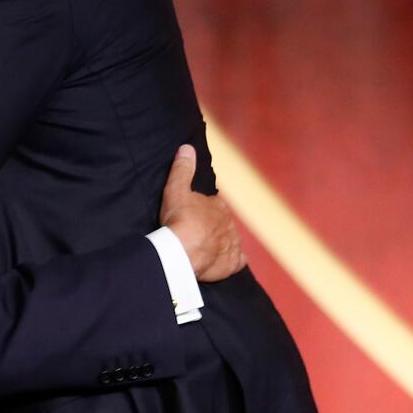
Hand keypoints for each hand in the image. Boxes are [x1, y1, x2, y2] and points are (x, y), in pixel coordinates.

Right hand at [160, 144, 245, 281]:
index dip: (204, 208)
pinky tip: (225, 261)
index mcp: (218, 206)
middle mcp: (228, 224)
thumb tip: (187, 148)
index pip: (214, 204)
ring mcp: (231, 245)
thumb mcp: (176, 189)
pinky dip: (232, 260)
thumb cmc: (179, 219)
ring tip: (206, 246)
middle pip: (222, 223)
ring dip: (221, 242)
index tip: (193, 212)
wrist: (182, 251)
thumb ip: (182, 169)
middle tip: (196, 231)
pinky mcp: (230, 264)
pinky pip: (236, 261)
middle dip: (212, 225)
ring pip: (230, 240)